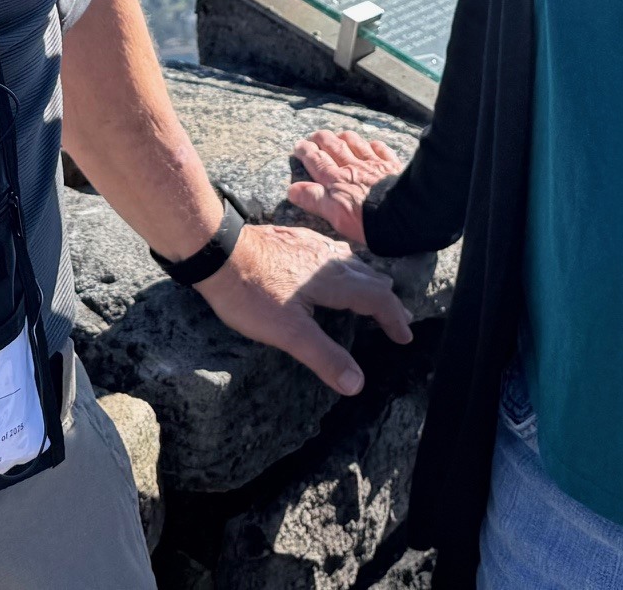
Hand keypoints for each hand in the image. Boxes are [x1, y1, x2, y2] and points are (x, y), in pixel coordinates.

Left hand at [195, 221, 413, 395]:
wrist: (217, 250)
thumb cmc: (251, 293)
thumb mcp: (289, 333)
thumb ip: (325, 357)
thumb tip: (357, 384)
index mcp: (335, 281)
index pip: (378, 299)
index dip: (394, 319)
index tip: (405, 336)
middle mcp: (328, 259)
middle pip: (370, 277)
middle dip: (386, 300)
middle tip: (397, 318)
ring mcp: (310, 245)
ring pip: (351, 262)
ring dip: (367, 280)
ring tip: (372, 293)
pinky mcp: (293, 238)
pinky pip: (330, 252)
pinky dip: (344, 267)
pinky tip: (329, 270)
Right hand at [286, 128, 408, 248]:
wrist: (402, 215)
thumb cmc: (366, 221)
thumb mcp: (335, 216)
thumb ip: (314, 200)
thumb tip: (292, 189)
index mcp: (336, 180)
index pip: (316, 160)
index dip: (306, 151)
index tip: (299, 145)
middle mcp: (352, 167)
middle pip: (333, 146)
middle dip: (321, 139)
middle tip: (314, 136)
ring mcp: (373, 163)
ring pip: (355, 143)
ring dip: (344, 137)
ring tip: (339, 136)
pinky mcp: (392, 165)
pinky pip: (380, 148)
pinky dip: (373, 144)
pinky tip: (372, 145)